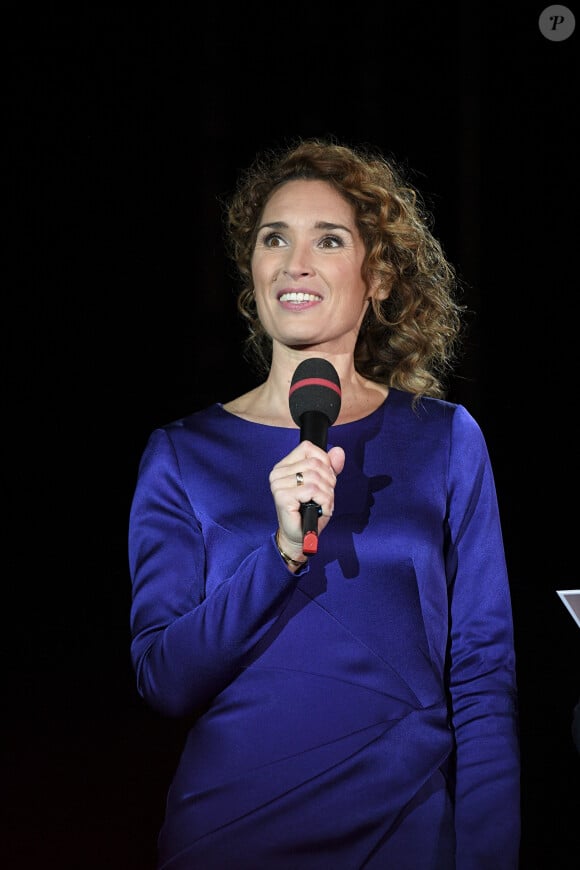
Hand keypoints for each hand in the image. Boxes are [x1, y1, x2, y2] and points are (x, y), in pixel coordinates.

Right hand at [269, 441, 345, 558]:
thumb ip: (330, 467)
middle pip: (315, 463)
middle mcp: (278, 472)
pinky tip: (321, 510)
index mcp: (285, 466)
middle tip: (325, 497)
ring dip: (327, 493)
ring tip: (323, 504)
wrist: (300, 536)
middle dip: (328, 481)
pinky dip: (324, 501)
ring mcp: (278, 484)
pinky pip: (312, 490)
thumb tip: (339, 451)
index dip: (324, 461)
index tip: (325, 479)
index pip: (308, 448)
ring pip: (315, 477)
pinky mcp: (282, 496)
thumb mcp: (323, 485)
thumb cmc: (309, 512)